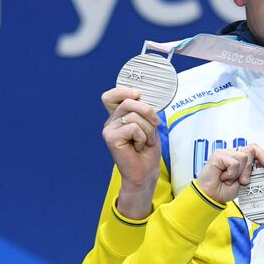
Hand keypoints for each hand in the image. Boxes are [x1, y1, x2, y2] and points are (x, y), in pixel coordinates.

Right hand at [101, 87, 162, 219]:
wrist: (145, 172)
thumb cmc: (148, 149)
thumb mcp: (149, 125)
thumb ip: (143, 111)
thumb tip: (140, 96)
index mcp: (118, 117)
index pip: (111, 96)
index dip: (122, 91)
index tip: (137, 94)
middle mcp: (111, 122)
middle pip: (129, 102)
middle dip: (148, 112)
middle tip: (155, 125)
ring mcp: (108, 129)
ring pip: (135, 116)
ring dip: (148, 130)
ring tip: (144, 141)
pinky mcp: (110, 137)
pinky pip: (134, 128)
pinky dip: (143, 137)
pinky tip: (138, 147)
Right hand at [195, 144, 263, 204]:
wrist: (212, 196)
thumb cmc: (226, 189)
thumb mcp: (245, 179)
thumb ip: (254, 170)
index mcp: (240, 158)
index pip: (254, 149)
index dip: (263, 155)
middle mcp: (233, 153)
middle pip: (251, 150)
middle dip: (250, 168)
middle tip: (243, 181)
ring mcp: (225, 153)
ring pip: (243, 157)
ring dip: (239, 172)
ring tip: (230, 180)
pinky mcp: (218, 155)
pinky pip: (234, 162)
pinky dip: (231, 173)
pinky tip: (223, 177)